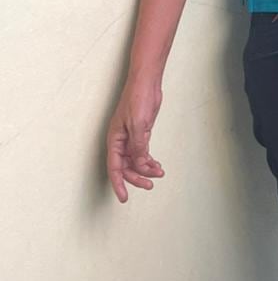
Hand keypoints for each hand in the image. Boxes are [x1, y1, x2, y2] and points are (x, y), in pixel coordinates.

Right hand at [106, 79, 164, 201]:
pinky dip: (150, 161)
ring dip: (147, 169)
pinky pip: (143, 153)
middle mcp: (121, 141)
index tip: (123, 198)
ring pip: (136, 161)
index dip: (118, 184)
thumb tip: (140, 165)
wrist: (146, 83)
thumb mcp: (139, 125)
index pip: (115, 168)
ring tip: (160, 174)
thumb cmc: (138, 99)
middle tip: (150, 186)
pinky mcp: (141, 133)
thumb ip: (139, 146)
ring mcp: (131, 138)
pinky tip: (157, 166)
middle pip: (126, 167)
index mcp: (115, 140)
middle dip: (137, 178)